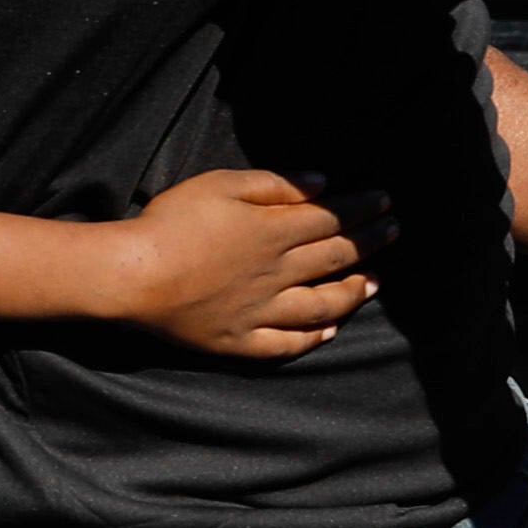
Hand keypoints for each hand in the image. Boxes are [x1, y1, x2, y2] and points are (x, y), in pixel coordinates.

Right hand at [109, 169, 370, 356]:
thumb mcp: (222, 184)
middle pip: (334, 257)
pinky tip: (327, 332)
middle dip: (369, 243)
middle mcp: (277, 274)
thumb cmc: (173, 222)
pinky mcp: (239, 341)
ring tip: (374, 284)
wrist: (134, 277)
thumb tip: (322, 184)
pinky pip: (285, 344)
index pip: (331, 218)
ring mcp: (261, 312)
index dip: (362, 209)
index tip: (386, 202)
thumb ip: (275, 184)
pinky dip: (311, 338)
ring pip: (321, 305)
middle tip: (393, 233)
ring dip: (353, 293)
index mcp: (273, 231)